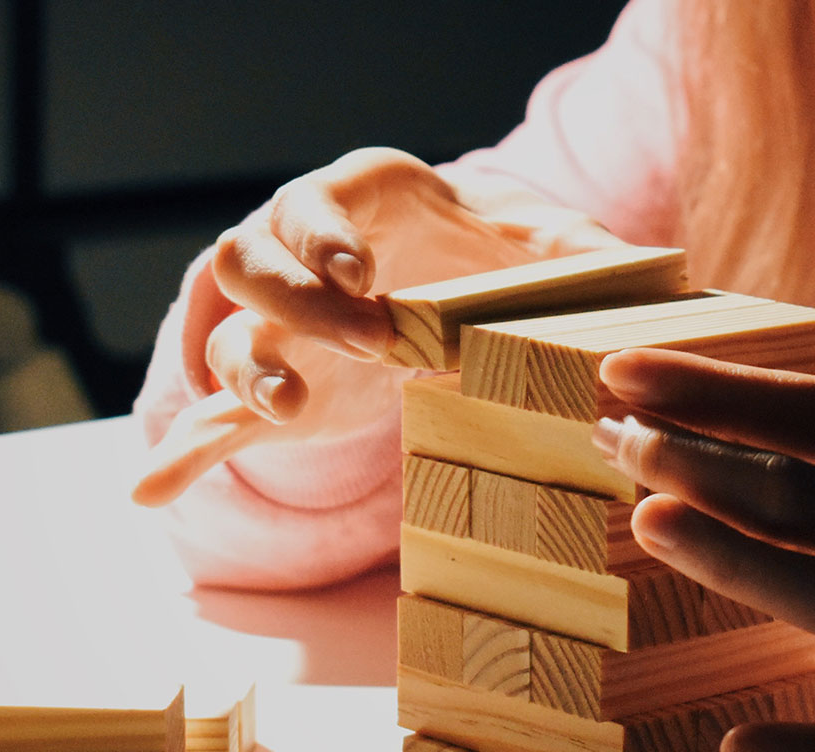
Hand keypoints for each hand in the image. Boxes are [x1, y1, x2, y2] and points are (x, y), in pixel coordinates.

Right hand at [134, 147, 626, 505]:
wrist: (470, 286)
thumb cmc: (510, 251)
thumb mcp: (558, 247)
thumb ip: (594, 255)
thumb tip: (665, 276)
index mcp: (365, 199)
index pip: (316, 196)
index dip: (323, 233)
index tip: (362, 278)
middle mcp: (303, 253)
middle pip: (252, 255)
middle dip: (298, 301)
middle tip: (371, 342)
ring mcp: (282, 322)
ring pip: (231, 332)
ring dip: (253, 367)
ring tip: (295, 409)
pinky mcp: (279, 388)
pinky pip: (214, 417)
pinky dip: (183, 452)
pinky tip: (149, 491)